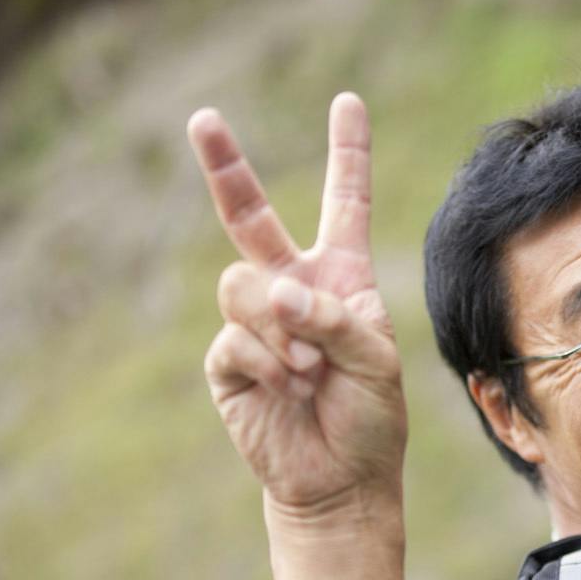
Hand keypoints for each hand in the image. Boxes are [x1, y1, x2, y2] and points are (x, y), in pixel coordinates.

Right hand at [190, 93, 406, 516]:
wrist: (339, 478)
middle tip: (203, 119)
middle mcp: (294, 287)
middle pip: (251, 217)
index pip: (345, 204)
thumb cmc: (371, 416)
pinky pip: (236, 337)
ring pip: (243, 285)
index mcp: (343, 277)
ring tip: (312, 370)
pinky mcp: (228, 360)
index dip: (348, 153)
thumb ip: (334, 316)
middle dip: (226, 167)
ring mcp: (256, 321)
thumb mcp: (377, 359)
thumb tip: (275, 292)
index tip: (349, 101)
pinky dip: (269, 361)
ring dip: (283, 328)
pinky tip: (292, 387)